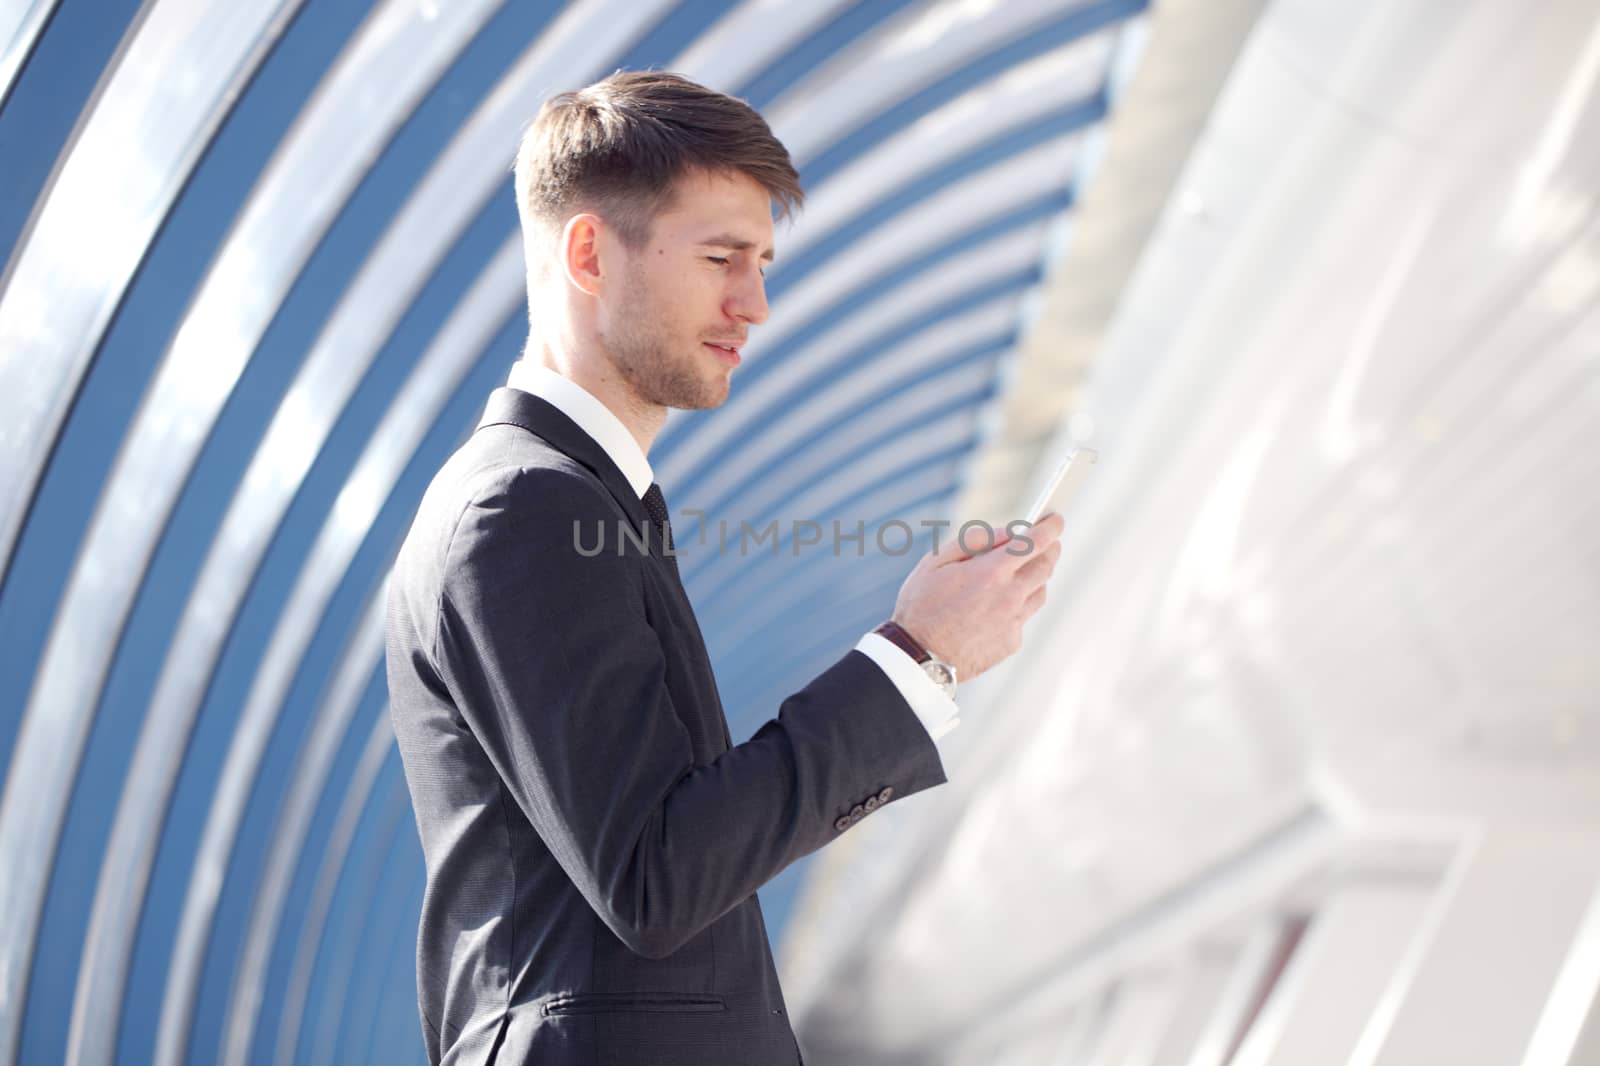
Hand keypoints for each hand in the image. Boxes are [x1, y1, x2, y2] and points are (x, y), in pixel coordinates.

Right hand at [889, 513, 1063, 682]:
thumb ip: (974, 540)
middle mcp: (1009, 597)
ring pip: (1040, 593)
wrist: (918, 657)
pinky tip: (999, 607)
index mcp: (990, 572)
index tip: (1056, 520)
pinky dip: (1018, 606)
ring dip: (1037, 577)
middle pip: (1046, 566)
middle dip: (1051, 549)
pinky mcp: (1011, 643)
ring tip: (1023, 572)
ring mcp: (1013, 622)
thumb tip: (1007, 532)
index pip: (1035, 542)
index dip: (1051, 527)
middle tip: (1048, 543)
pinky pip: (1024, 618)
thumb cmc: (920, 608)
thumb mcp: (935, 562)